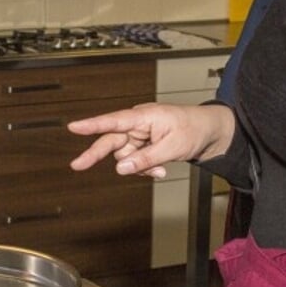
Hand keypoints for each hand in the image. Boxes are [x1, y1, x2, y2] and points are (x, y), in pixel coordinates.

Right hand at [67, 102, 234, 178]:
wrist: (211, 131)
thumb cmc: (194, 129)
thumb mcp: (173, 147)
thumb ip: (146, 158)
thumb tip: (121, 168)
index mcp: (144, 116)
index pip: (114, 121)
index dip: (92, 124)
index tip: (74, 126)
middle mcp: (138, 124)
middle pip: (111, 140)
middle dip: (96, 154)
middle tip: (77, 165)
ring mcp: (140, 135)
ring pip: (125, 156)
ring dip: (139, 167)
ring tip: (160, 169)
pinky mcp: (144, 144)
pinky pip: (135, 161)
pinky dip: (145, 168)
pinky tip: (160, 170)